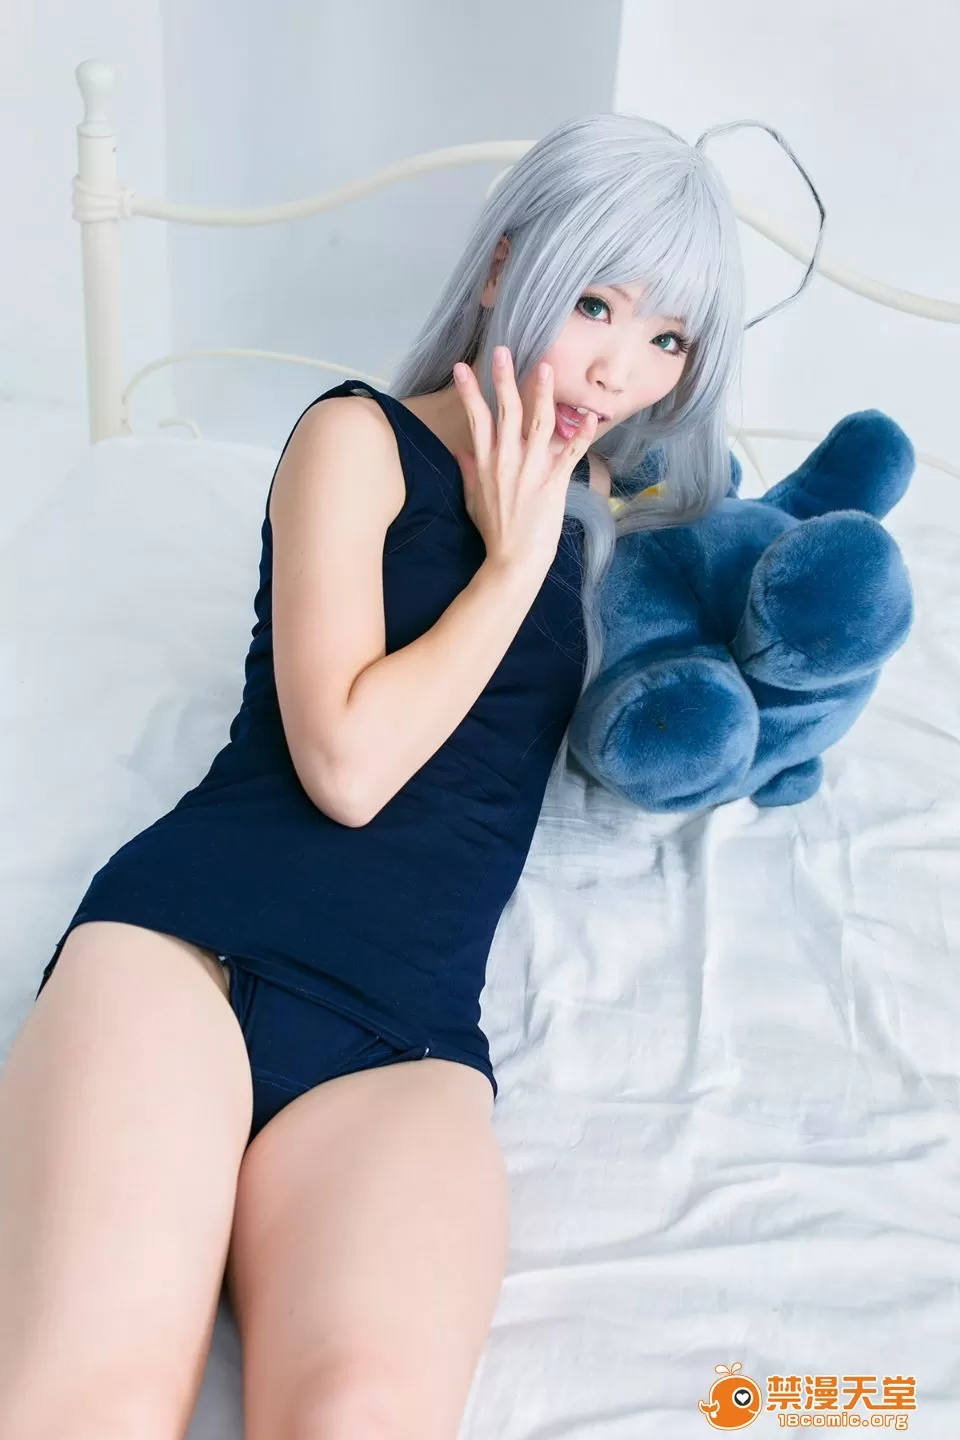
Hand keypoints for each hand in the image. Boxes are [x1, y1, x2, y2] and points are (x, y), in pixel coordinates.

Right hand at [451, 346, 597, 572]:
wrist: (513, 560)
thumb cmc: (495, 532)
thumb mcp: (474, 499)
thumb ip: (469, 470)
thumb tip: (460, 449)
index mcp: (486, 463)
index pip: (476, 419)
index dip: (469, 391)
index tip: (461, 367)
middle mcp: (507, 461)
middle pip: (506, 411)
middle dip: (503, 378)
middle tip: (502, 350)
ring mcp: (532, 470)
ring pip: (538, 423)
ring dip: (542, 393)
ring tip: (544, 366)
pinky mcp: (554, 483)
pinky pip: (571, 453)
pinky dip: (583, 434)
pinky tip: (592, 416)